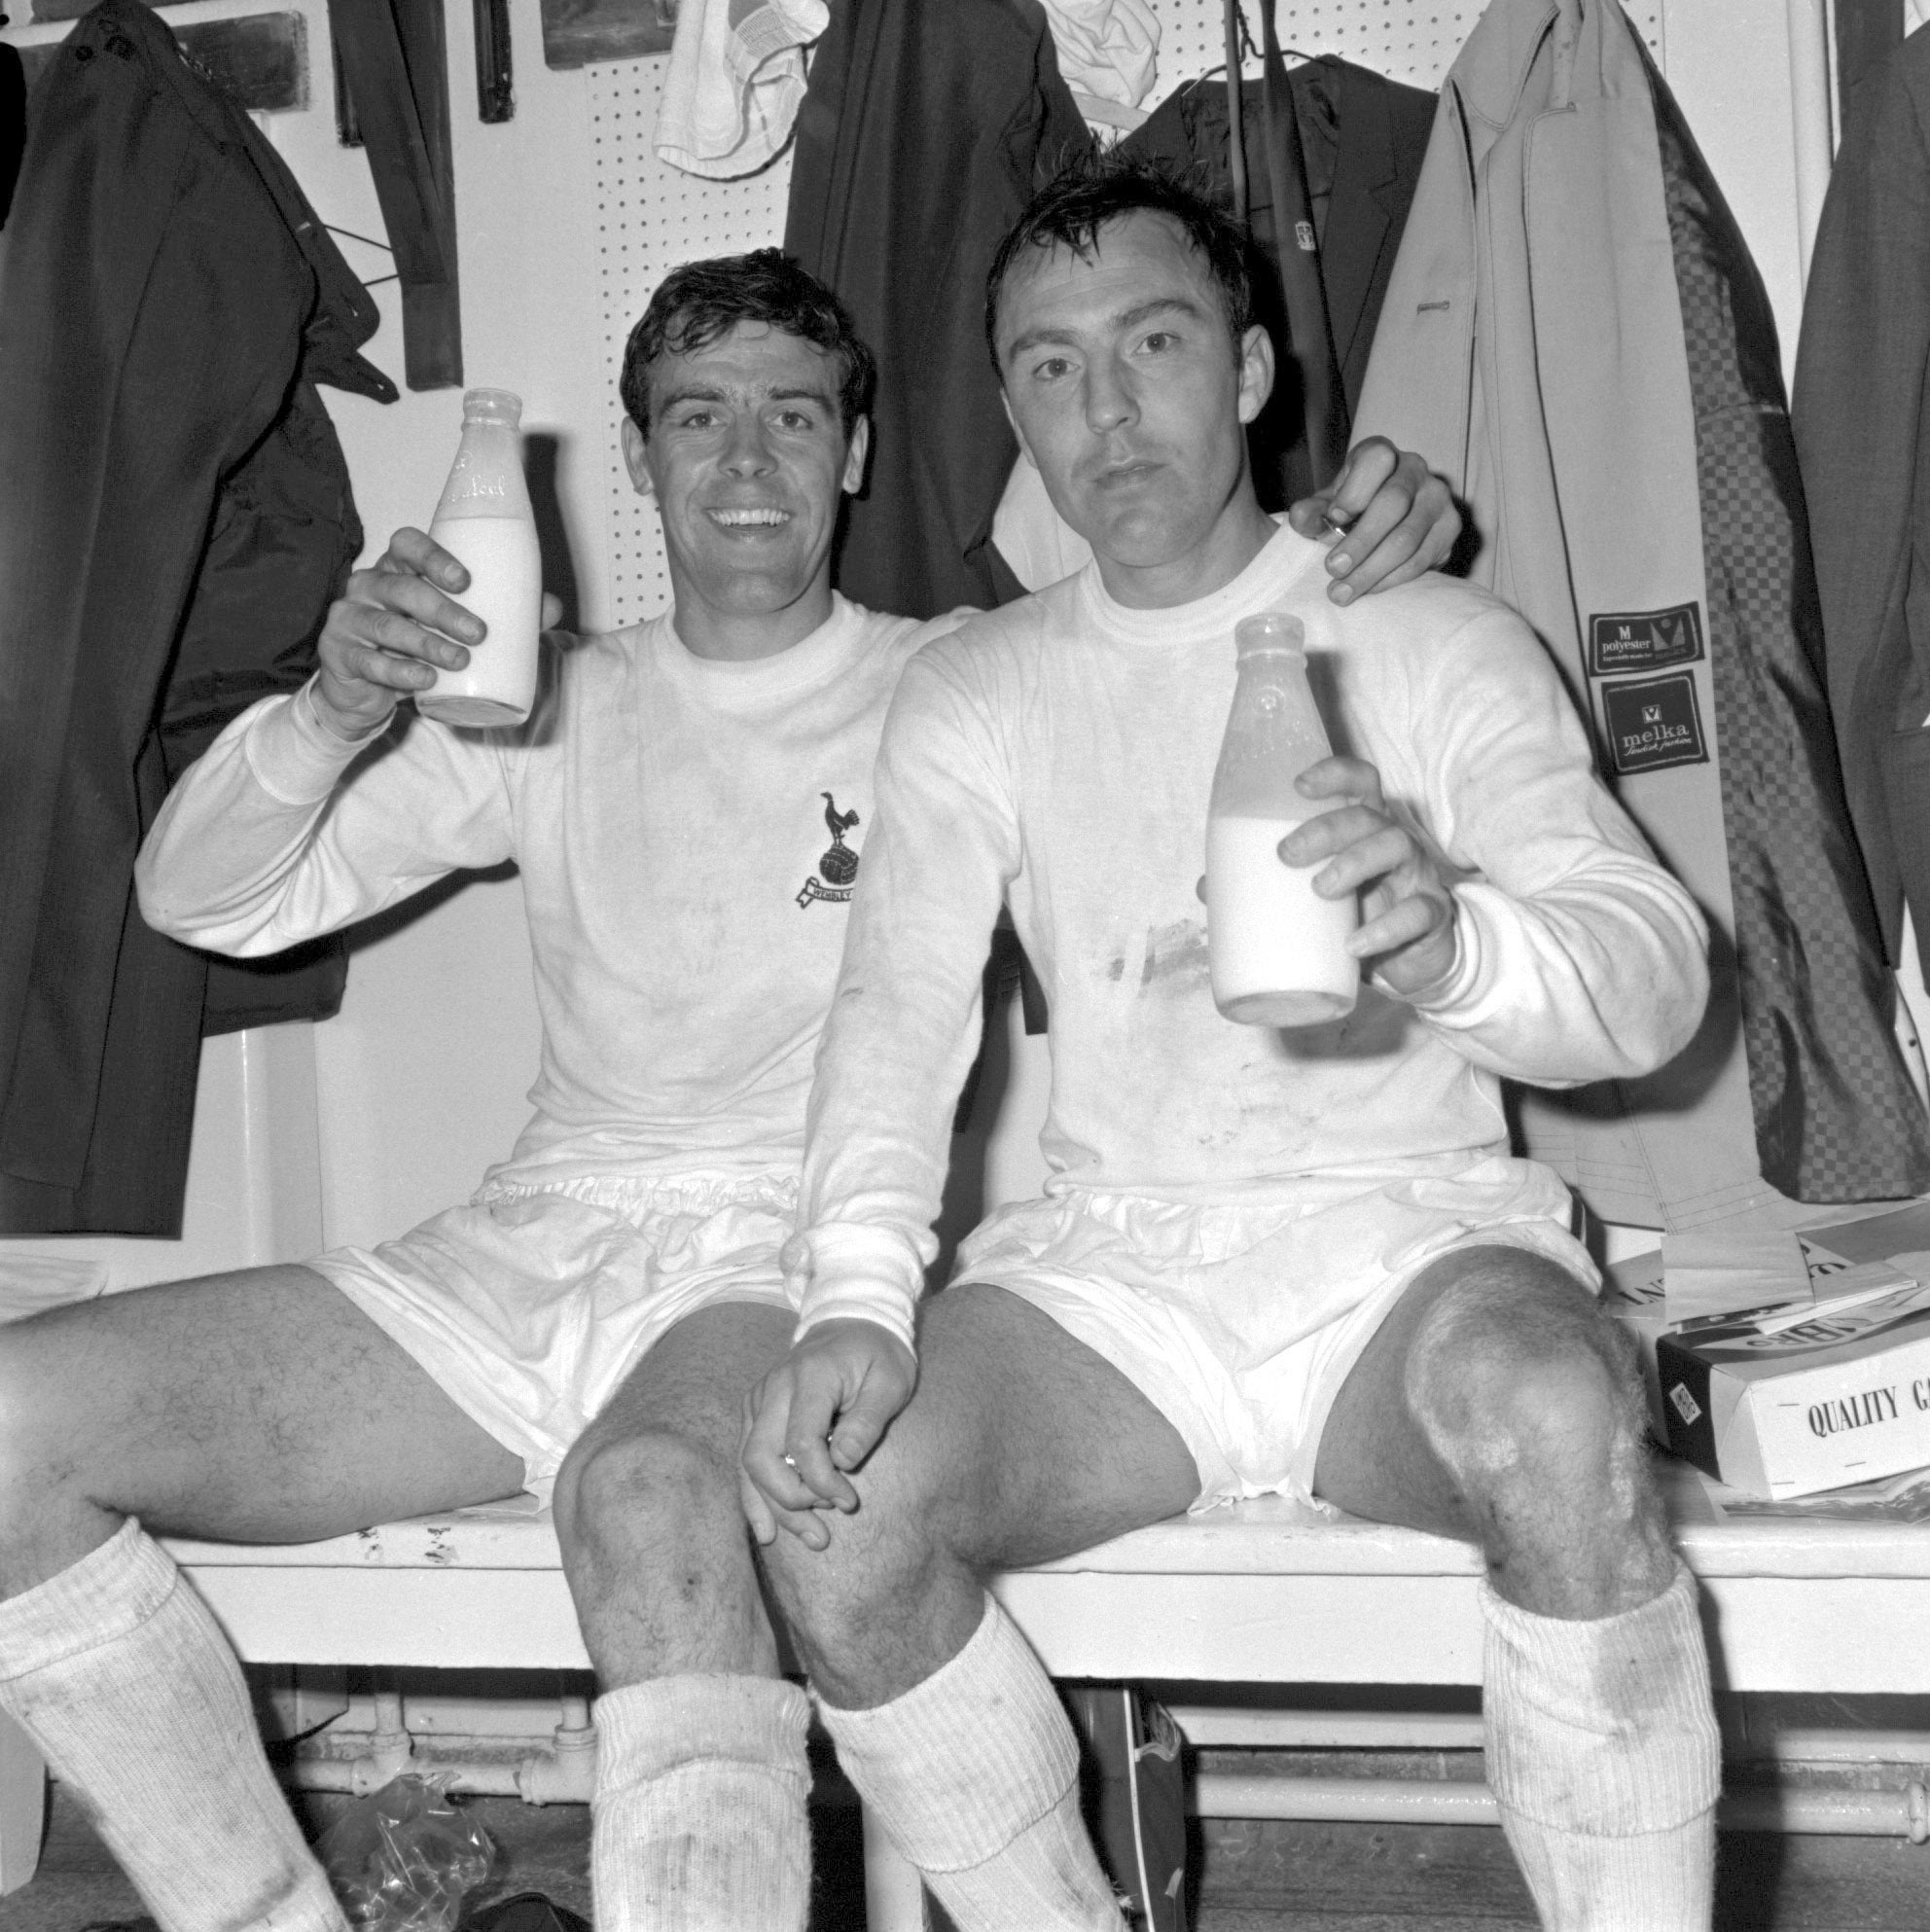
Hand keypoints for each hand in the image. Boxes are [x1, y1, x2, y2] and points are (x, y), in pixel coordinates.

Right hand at [311, 528, 486, 736]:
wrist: (365, 693)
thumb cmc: (415, 650)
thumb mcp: (453, 631)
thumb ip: (502, 617)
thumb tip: (551, 607)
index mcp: (397, 569)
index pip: (407, 544)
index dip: (434, 556)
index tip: (466, 581)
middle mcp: (368, 585)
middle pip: (403, 587)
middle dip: (444, 610)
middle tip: (478, 634)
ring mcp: (349, 617)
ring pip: (387, 624)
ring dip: (426, 643)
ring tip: (459, 661)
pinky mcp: (339, 652)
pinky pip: (369, 660)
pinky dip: (399, 671)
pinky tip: (424, 679)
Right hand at [739, 1318, 916, 1549]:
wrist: (852, 1321)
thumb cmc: (877, 1354)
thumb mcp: (891, 1381)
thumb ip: (867, 1421)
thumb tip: (843, 1462)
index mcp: (810, 1377)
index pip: (801, 1441)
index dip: (822, 1480)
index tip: (849, 1501)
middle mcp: (775, 1387)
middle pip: (760, 1456)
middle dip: (790, 1499)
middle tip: (826, 1523)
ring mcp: (759, 1399)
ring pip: (749, 1463)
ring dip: (773, 1506)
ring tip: (811, 1538)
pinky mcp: (756, 1411)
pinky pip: (747, 1458)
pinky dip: (757, 1494)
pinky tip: (769, 1528)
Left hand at [1284, 756, 1458, 997]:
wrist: (1411, 964)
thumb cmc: (1359, 914)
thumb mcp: (1314, 900)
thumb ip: (1268, 888)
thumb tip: (1206, 887)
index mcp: (1363, 829)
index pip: (1359, 782)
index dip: (1334, 774)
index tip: (1298, 786)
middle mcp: (1393, 842)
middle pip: (1367, 815)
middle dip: (1326, 828)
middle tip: (1287, 854)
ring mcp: (1416, 875)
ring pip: (1396, 847)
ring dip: (1355, 862)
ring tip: (1322, 889)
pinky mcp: (1431, 915)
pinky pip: (1417, 913)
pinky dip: (1385, 928)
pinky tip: (1355, 944)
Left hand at [1286, 438, 1460, 606]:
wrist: (1392, 520)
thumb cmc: (1355, 508)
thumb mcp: (1330, 505)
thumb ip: (1314, 511)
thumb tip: (1300, 518)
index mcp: (1382, 454)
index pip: (1377, 461)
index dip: (1355, 491)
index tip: (1334, 519)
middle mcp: (1415, 469)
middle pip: (1393, 504)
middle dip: (1360, 541)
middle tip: (1333, 569)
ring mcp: (1438, 498)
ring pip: (1407, 539)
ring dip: (1371, 570)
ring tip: (1342, 592)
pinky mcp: (1449, 529)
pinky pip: (1420, 560)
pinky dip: (1389, 580)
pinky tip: (1368, 590)